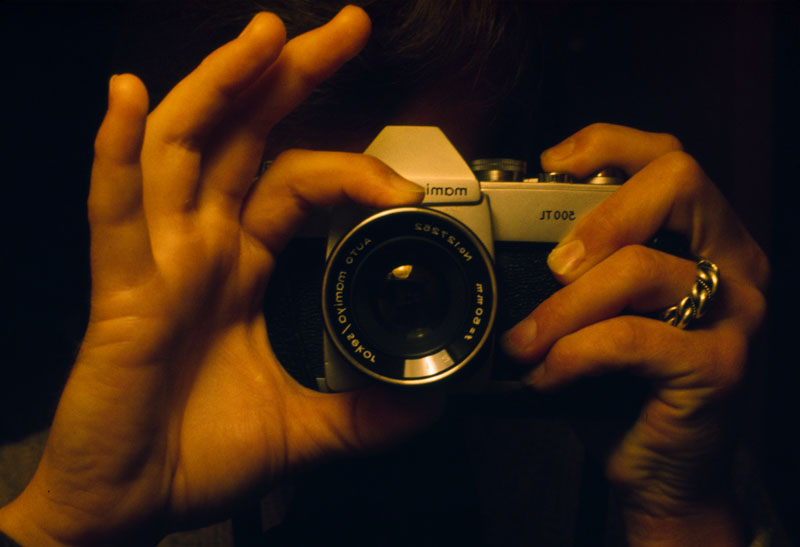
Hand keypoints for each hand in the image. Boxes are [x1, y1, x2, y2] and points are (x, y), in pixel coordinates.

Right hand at [0, 7, 439, 545]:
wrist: (133, 504)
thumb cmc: (201, 455)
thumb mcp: (306, 427)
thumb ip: (369, 412)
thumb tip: (435, 398)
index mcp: (242, 268)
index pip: (299, 182)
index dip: (352, 170)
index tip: (407, 186)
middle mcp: (200, 248)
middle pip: (247, 138)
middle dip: (291, 76)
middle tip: (344, 27)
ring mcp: (158, 261)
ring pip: (185, 149)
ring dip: (222, 86)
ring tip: (266, 34)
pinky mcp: (119, 292)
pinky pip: (112, 210)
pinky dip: (114, 151)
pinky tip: (123, 97)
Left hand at [502, 124, 767, 544]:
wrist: (663, 470)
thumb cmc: (625, 385)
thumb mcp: (600, 312)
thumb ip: (578, 268)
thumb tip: (502, 239)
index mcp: (704, 237)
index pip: (669, 157)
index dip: (609, 144)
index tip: (552, 166)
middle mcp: (734, 261)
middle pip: (678, 180)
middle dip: (600, 215)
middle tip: (554, 266)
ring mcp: (735, 312)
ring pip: (641, 267)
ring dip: (564, 307)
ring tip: (526, 342)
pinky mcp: (720, 365)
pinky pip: (631, 339)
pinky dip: (574, 354)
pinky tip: (549, 376)